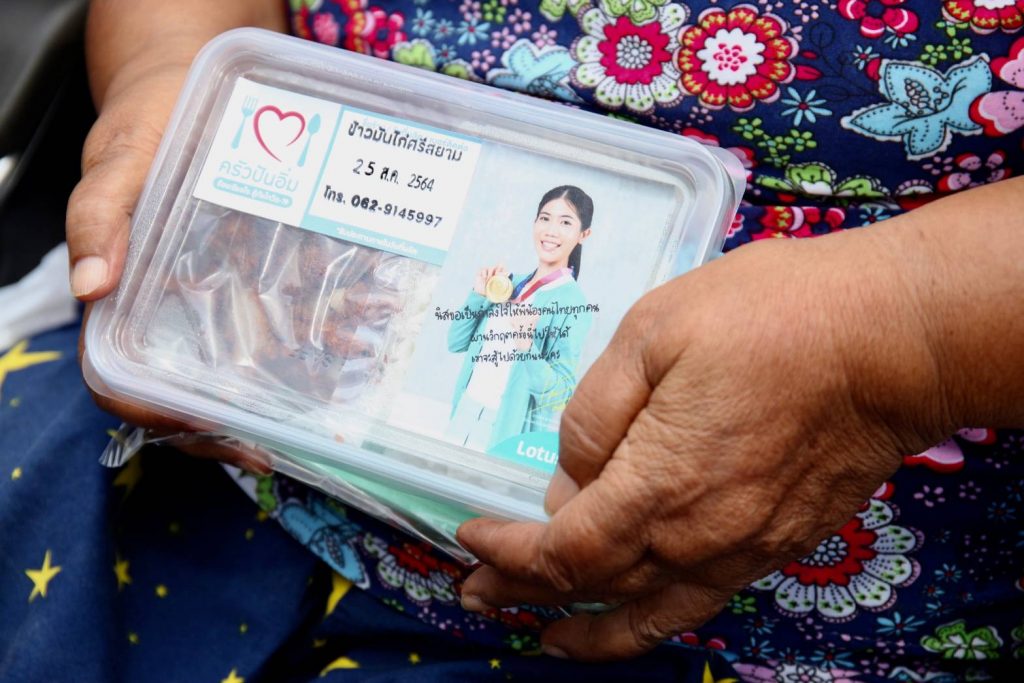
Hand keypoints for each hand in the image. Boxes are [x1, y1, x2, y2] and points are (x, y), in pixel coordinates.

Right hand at [68, 0, 287, 470]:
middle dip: (232, 427)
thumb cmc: (147, 122)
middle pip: (188, 392)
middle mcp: (172, 311)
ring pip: (242, 367)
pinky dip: (315, 341)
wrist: (193, 87)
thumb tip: (90, 288)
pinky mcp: (260, 278)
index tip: (208, 430)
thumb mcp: (118, 159)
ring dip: (281, 396)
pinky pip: (284, 320)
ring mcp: (219, 298)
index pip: (122, 381)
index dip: (156, 415)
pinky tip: (355, 344)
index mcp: (124, 298)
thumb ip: (99, 216)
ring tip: (330, 412)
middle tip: (284, 443)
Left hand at [457, 227, 955, 659]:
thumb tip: (566, 479)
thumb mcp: (655, 331)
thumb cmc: (771, 318)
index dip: (507, 552)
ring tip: (539, 636)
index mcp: (657, 482)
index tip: (468, 534)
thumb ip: (597, 412)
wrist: (889, 339)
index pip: (560, 548)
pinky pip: (696, 603)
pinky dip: (648, 623)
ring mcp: (739, 548)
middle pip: (592, 586)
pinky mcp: (774, 544)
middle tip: (477, 589)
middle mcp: (695, 535)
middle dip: (525, 589)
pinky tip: (631, 619)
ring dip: (582, 628)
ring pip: (644, 612)